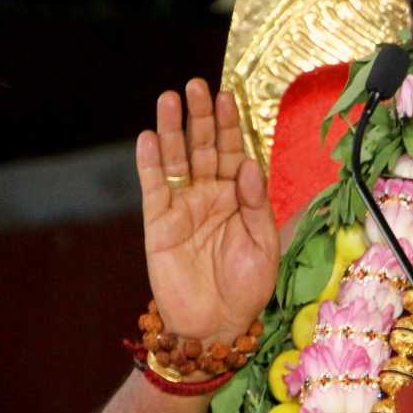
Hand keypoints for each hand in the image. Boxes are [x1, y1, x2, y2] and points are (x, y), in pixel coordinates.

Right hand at [136, 79, 279, 343]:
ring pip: (176, 160)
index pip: (233, 150)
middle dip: (200, 116)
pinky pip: (154, 188)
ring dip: (173, 129)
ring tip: (170, 99)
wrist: (216, 326)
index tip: (228, 94)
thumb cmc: (246, 289)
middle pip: (203, 146)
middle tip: (197, 85)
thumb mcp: (263, 245)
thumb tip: (246, 164)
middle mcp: (209, 194)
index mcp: (238, 196)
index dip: (230, 123)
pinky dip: (150, 163)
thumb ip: (256, 203)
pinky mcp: (159, 223)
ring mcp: (182, 206)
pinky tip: (149, 138)